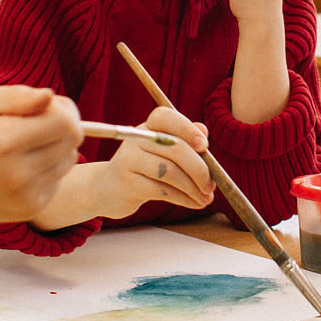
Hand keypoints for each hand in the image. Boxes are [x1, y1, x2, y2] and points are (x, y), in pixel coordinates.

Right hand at [0, 84, 83, 222]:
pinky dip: (47, 168)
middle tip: (42, 122)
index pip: (64, 122)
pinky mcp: (30, 209)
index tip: (51, 106)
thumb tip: (50, 96)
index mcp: (2, 142)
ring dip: (57, 147)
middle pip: (73, 140)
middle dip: (64, 126)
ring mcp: (24, 195)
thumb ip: (17, 95)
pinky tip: (22, 166)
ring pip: (69, 159)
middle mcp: (15, 173)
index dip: (64, 109)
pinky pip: (58, 179)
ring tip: (27, 145)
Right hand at [86, 107, 214, 220]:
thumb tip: (203, 130)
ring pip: (170, 172)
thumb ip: (184, 140)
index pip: (166, 117)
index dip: (187, 129)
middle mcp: (135, 138)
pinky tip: (193, 203)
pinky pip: (163, 191)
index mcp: (147, 126)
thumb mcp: (162, 151)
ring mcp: (129, 160)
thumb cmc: (144, 168)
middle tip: (211, 185)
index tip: (205, 145)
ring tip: (205, 198)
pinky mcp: (128, 183)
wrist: (108, 189)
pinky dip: (184, 199)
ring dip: (193, 188)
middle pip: (175, 149)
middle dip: (200, 169)